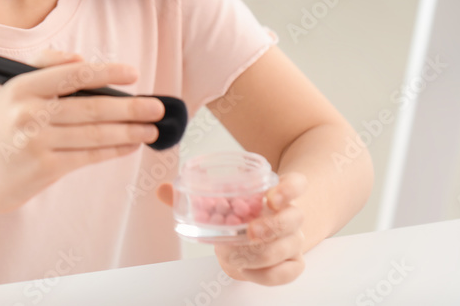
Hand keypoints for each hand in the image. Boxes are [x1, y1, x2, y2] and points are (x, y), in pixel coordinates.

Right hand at [0, 49, 165, 216]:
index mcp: (22, 86)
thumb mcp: (13, 92)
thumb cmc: (2, 132)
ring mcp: (37, 142)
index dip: (107, 73)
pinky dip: (114, 150)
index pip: (73, 74)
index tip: (133, 74)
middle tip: (155, 107)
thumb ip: (45, 68)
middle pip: (91, 106)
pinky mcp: (44, 168)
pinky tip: (130, 146)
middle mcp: (28, 112)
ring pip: (95, 134)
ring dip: (129, 131)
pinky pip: (89, 156)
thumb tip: (82, 60)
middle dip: (130, 107)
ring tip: (150, 129)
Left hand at [156, 171, 307, 285]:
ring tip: (233, 255)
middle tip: (250, 232)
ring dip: (260, 254)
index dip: (289, 189)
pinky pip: (287, 272)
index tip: (271, 196)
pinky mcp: (293, 262)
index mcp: (278, 193)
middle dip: (272, 226)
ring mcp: (295, 239)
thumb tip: (162, 190)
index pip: (297, 184)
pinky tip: (247, 271)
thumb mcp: (225, 201)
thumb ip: (196, 197)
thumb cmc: (245, 214)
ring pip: (288, 247)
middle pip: (295, 218)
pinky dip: (267, 274)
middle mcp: (291, 215)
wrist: (267, 232)